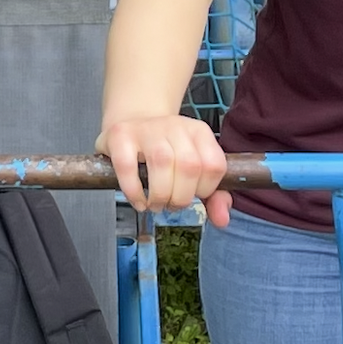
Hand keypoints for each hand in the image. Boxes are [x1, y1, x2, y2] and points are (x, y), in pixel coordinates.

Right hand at [100, 115, 231, 227]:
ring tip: (155, 204)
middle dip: (181, 197)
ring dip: (159, 195)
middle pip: (189, 166)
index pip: (214, 165)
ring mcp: (146, 129)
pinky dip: (134, 191)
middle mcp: (175, 126)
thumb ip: (213, 196)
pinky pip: (127, 166)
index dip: (206, 189)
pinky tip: (138, 201)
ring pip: (162, 163)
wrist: (132, 123)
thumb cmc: (165, 152)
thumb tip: (222, 220)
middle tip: (170, 204)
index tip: (193, 195)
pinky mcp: (120, 135)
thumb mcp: (194, 169)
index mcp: (198, 132)